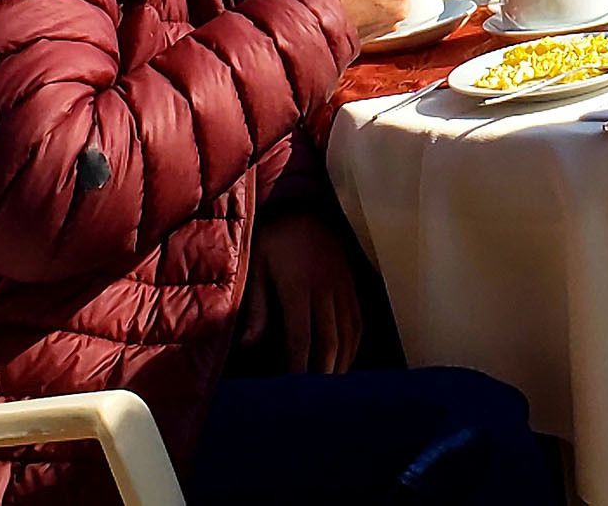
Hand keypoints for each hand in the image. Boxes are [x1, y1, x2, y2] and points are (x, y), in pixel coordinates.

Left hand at [240, 209, 362, 373]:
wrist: (304, 208)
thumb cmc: (274, 240)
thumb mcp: (256, 266)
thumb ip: (257, 306)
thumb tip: (249, 344)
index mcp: (298, 287)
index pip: (301, 338)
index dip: (299, 367)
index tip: (294, 389)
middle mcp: (325, 290)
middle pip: (329, 342)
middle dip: (323, 373)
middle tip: (316, 398)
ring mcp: (342, 288)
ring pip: (348, 334)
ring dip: (341, 363)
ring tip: (332, 387)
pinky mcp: (352, 285)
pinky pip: (358, 321)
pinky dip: (354, 344)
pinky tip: (346, 359)